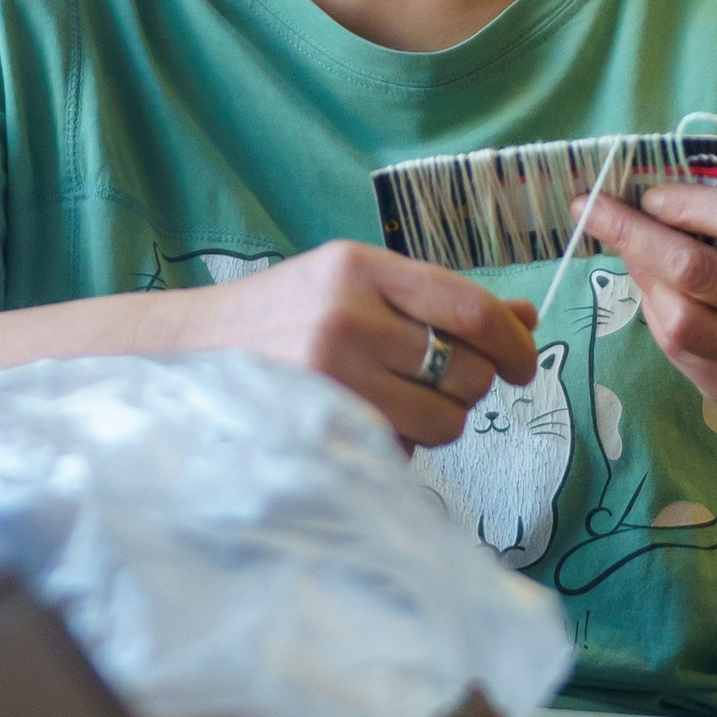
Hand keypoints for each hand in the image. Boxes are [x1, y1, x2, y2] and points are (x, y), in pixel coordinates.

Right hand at [169, 238, 537, 450]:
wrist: (190, 349)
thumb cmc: (286, 314)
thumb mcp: (356, 283)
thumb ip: (439, 301)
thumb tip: (527, 320)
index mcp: (362, 268)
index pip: (470, 308)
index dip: (513, 343)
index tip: (523, 363)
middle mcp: (347, 317)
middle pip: (466, 371)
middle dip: (471, 386)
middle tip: (443, 383)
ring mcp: (330, 375)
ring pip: (443, 420)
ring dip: (439, 420)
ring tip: (400, 402)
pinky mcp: (320, 425)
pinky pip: (402, 449)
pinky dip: (401, 443)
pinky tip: (365, 419)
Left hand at [583, 182, 716, 467]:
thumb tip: (663, 203)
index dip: (686, 202)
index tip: (650, 193)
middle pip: (696, 271)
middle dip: (631, 234)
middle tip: (591, 208)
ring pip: (678, 322)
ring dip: (640, 280)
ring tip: (627, 254)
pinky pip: (682, 356)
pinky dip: (659, 318)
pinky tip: (657, 296)